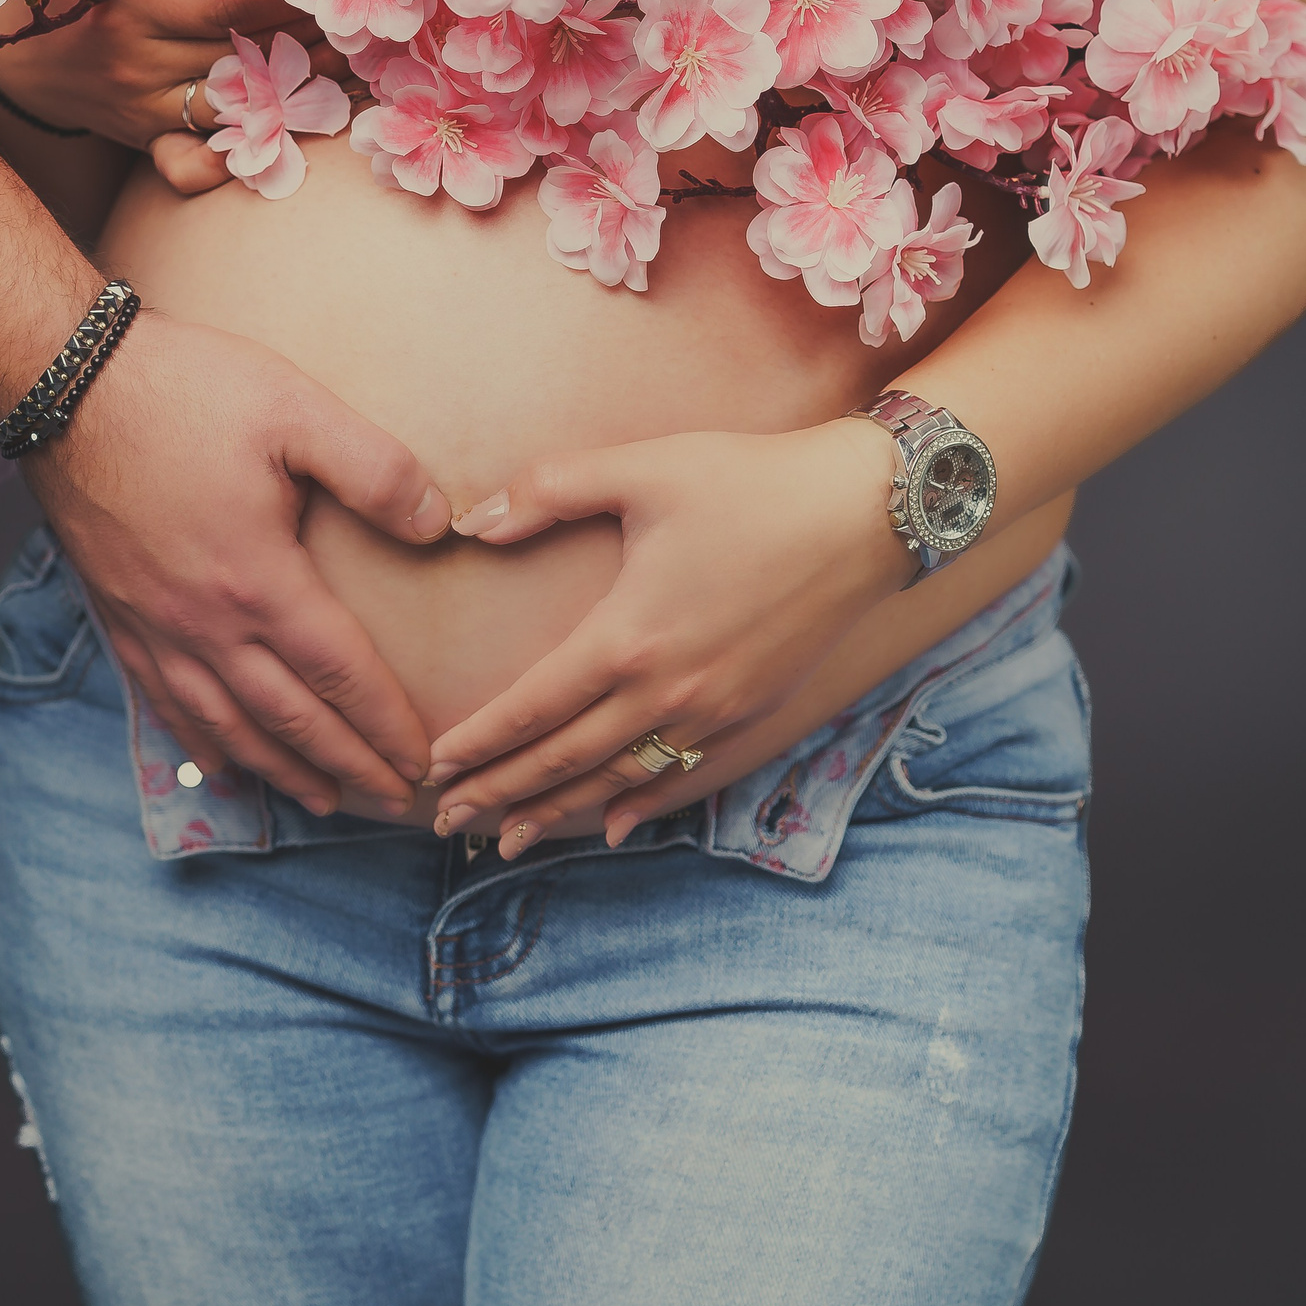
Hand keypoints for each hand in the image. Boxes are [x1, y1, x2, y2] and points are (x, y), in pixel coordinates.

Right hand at [0, 0, 346, 193]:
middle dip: (312, 41)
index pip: (233, 6)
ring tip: (351, 72)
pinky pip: (195, 159)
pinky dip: (239, 157)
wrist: (1, 52)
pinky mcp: (143, 138)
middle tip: (368, 26)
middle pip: (247, 56)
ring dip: (297, 91)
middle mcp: (144, 67)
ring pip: (237, 107)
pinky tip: (288, 136)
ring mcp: (144, 110)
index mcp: (135, 8)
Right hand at [26, 314, 452, 817]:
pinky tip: (222, 766)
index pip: (342, 676)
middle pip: (292, 720)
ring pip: (228, 727)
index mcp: (260, 582)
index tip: (425, 763)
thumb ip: (375, 469)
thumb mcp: (297, 410)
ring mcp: (156, 629)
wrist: (64, 386)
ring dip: (283, 771)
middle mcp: (206, 625)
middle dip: (350, 767)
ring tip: (324, 801)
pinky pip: (164, 706)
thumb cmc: (182, 391)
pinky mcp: (120, 618)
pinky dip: (202, 746)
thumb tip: (436, 524)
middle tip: (395, 802)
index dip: (387, 726)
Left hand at [423, 419, 913, 855]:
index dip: (478, 742)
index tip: (434, 767)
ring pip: (620, 781)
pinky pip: (686, 778)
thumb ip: (547, 491)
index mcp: (626, 637)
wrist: (871, 510)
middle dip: (500, 793)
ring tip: (507, 838)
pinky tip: (613, 826)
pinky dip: (642, 807)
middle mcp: (667, 692)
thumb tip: (472, 522)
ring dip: (559, 812)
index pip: (530, 708)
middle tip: (447, 821)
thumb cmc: (751, 480)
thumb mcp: (640, 467)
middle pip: (564, 760)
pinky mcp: (756, 714)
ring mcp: (716, 712)